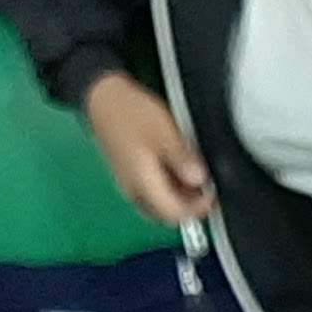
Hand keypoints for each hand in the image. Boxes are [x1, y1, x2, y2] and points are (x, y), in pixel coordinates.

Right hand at [84, 74, 211, 225]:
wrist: (101, 96)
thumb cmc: (128, 112)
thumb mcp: (164, 134)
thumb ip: (183, 160)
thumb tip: (199, 179)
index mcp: (142, 183)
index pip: (173, 214)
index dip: (196, 209)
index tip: (210, 195)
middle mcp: (132, 189)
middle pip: (164, 214)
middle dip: (187, 206)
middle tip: (203, 188)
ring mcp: (127, 182)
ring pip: (156, 204)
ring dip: (177, 196)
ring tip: (190, 175)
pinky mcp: (126, 173)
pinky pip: (148, 190)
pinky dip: (165, 186)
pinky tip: (173, 168)